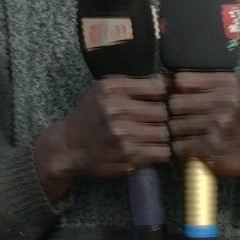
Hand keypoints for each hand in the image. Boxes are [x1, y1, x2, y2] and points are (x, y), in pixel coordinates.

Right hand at [33, 76, 169, 201]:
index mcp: (111, 90)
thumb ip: (133, 83)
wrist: (70, 146)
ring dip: (162, 134)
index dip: (162, 94)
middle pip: (162, 112)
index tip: (158, 99)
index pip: (157, 88)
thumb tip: (169, 81)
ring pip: (164, 133)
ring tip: (153, 133)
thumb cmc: (91, 113)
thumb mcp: (104, 89)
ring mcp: (122, 138)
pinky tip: (150, 147)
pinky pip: (161, 153)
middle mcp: (116, 113)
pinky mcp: (128, 159)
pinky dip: (160, 150)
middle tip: (156, 119)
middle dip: (162, 115)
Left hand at [167, 72, 239, 180]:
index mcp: (227, 82)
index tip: (179, 98)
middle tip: (182, 119)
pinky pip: (179, 146)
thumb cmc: (237, 116)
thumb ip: (201, 82)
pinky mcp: (212, 149)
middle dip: (174, 114)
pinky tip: (191, 147)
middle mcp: (225, 102)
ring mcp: (218, 126)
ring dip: (177, 133)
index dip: (175, 90)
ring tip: (188, 134)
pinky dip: (181, 149)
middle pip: (175, 103)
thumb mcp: (228, 91)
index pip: (182, 80)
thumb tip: (162, 79)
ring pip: (174, 126)